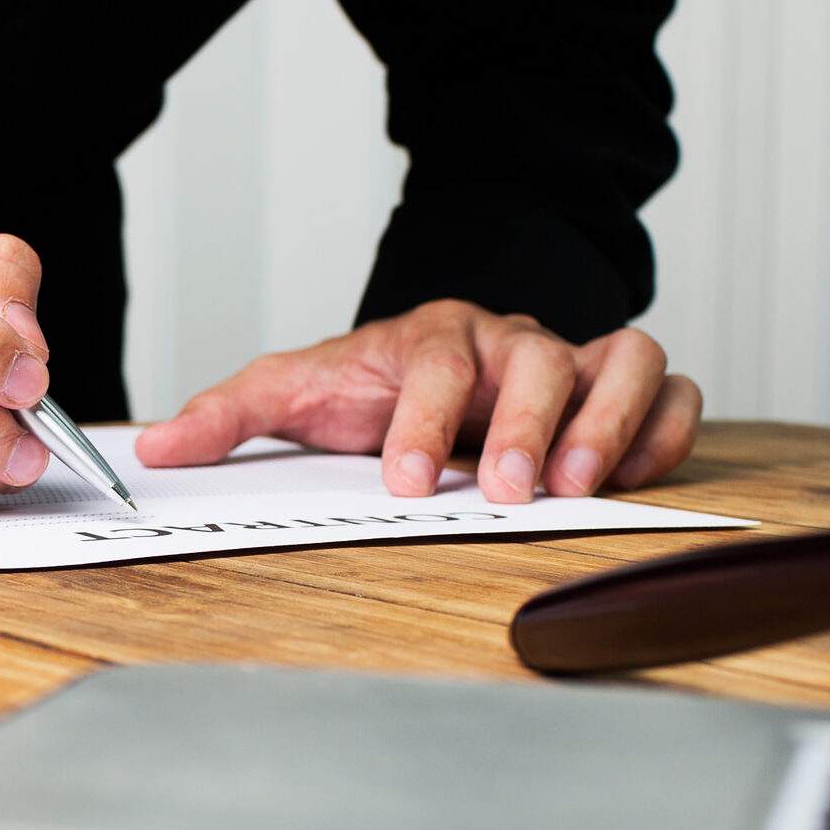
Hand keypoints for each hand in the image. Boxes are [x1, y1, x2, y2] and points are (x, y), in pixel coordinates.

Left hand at [135, 300, 701, 500]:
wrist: (430, 366)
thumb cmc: (372, 388)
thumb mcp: (296, 395)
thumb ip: (229, 414)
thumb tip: (155, 445)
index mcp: (433, 339)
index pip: (437, 363)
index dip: (424, 420)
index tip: (404, 480)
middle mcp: (511, 344)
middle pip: (541, 356)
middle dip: (527, 426)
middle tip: (506, 490)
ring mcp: (573, 363)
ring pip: (629, 357)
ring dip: (610, 421)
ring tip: (578, 486)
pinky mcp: (620, 392)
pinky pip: (673, 391)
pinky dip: (667, 429)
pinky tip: (631, 476)